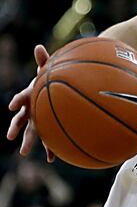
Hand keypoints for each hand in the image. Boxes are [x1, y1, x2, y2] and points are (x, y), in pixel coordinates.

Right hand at [7, 45, 54, 162]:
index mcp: (30, 96)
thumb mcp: (47, 69)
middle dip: (15, 128)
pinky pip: (49, 139)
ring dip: (28, 142)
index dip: (17, 101)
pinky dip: (50, 149)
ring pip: (32, 132)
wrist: (57, 89)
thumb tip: (39, 47)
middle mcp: (30, 109)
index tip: (12, 106)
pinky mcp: (48, 126)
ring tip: (23, 153)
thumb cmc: (50, 79)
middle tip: (10, 136)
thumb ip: (44, 60)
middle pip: (21, 120)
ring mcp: (38, 119)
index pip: (21, 98)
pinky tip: (51, 159)